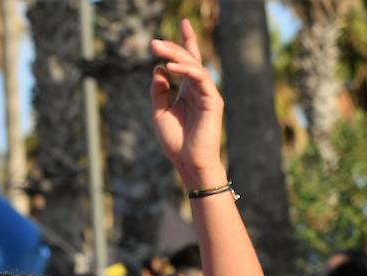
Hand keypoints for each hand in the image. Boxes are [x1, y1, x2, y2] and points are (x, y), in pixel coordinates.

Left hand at [150, 20, 226, 186]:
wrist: (188, 162)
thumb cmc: (175, 141)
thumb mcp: (159, 112)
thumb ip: (159, 91)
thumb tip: (158, 68)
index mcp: (188, 90)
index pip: (188, 61)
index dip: (184, 42)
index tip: (182, 23)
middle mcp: (200, 88)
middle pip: (189, 60)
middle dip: (173, 47)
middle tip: (153, 42)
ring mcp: (208, 93)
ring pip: (195, 66)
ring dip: (176, 56)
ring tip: (158, 50)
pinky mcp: (213, 100)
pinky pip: (200, 78)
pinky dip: (186, 70)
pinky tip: (171, 66)